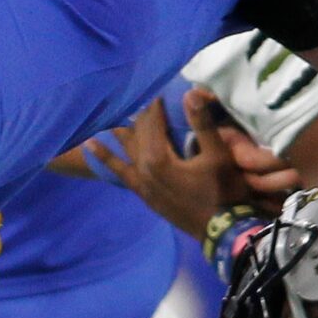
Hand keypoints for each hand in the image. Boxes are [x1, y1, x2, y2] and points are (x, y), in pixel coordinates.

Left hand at [83, 87, 299, 239]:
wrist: (221, 231)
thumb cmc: (224, 191)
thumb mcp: (218, 155)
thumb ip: (202, 124)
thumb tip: (190, 92)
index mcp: (157, 157)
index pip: (153, 122)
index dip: (156, 104)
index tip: (157, 86)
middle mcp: (142, 169)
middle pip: (138, 134)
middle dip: (140, 115)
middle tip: (136, 94)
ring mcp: (141, 183)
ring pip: (125, 150)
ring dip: (119, 131)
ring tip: (107, 111)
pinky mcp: (143, 194)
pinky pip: (120, 172)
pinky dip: (106, 157)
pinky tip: (92, 146)